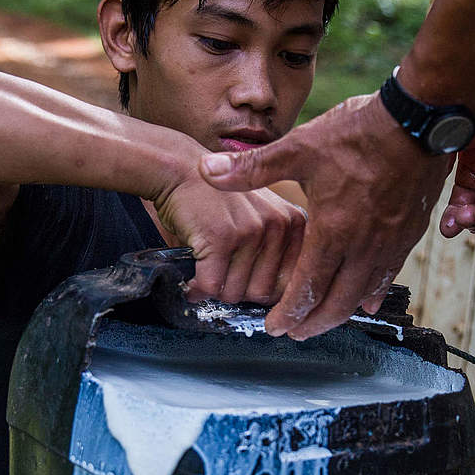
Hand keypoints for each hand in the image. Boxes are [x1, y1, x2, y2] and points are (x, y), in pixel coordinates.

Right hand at [153, 173, 305, 305]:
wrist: (180, 169)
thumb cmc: (218, 200)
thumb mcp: (261, 217)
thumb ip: (275, 252)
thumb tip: (279, 305)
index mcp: (294, 223)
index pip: (291, 284)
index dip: (265, 291)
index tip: (246, 285)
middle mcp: (278, 226)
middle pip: (262, 293)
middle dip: (238, 292)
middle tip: (221, 277)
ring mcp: (251, 231)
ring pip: (235, 293)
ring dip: (216, 290)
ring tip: (206, 272)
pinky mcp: (221, 237)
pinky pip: (212, 286)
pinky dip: (198, 288)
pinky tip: (193, 278)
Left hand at [201, 93, 451, 338]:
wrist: (419, 119)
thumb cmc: (358, 132)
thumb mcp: (299, 147)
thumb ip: (252, 167)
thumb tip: (206, 170)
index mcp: (332, 231)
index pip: (306, 290)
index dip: (288, 314)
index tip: (274, 328)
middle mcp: (363, 247)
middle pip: (336, 304)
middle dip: (312, 325)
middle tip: (295, 334)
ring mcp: (390, 244)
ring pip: (363, 296)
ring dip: (340, 314)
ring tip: (322, 321)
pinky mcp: (409, 235)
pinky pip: (388, 277)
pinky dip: (372, 294)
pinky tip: (366, 301)